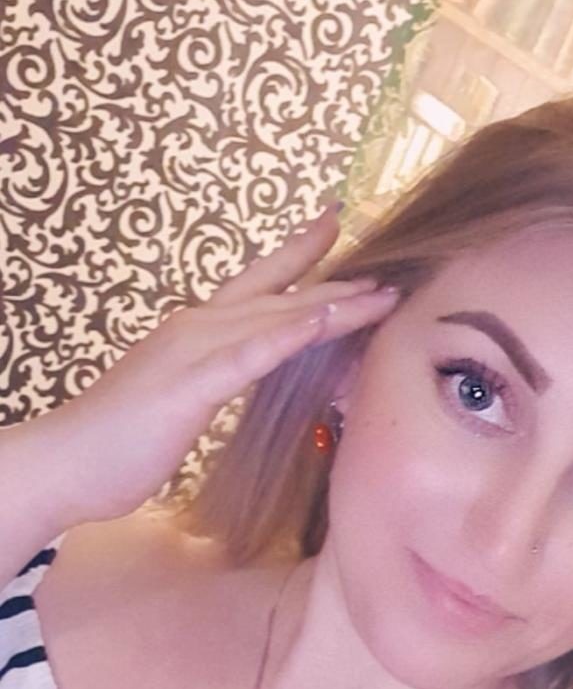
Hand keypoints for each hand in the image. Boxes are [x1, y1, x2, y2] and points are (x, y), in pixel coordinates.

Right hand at [43, 206, 398, 526]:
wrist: (67, 463)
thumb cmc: (120, 443)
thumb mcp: (180, 402)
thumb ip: (214, 381)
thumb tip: (244, 376)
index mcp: (196, 332)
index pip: (258, 286)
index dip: (298, 256)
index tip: (335, 226)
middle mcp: (197, 328)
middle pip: (278, 296)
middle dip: (336, 283)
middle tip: (390, 268)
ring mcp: (192, 352)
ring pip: (273, 318)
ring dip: (329, 305)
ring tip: (379, 294)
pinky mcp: (188, 386)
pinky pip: (245, 356)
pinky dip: (284, 337)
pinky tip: (319, 321)